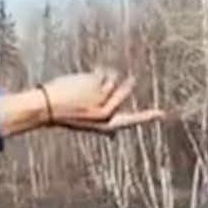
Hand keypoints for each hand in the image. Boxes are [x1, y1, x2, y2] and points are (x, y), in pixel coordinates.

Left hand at [34, 69, 162, 133]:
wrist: (45, 107)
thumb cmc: (64, 115)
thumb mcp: (86, 124)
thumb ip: (102, 124)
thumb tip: (113, 135)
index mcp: (104, 125)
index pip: (130, 121)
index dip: (147, 117)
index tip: (162, 114)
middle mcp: (106, 113)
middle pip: (123, 91)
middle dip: (125, 84)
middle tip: (126, 80)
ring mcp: (102, 97)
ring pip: (111, 79)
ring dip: (100, 78)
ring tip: (82, 88)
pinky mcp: (95, 85)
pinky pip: (102, 72)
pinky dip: (94, 73)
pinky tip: (79, 81)